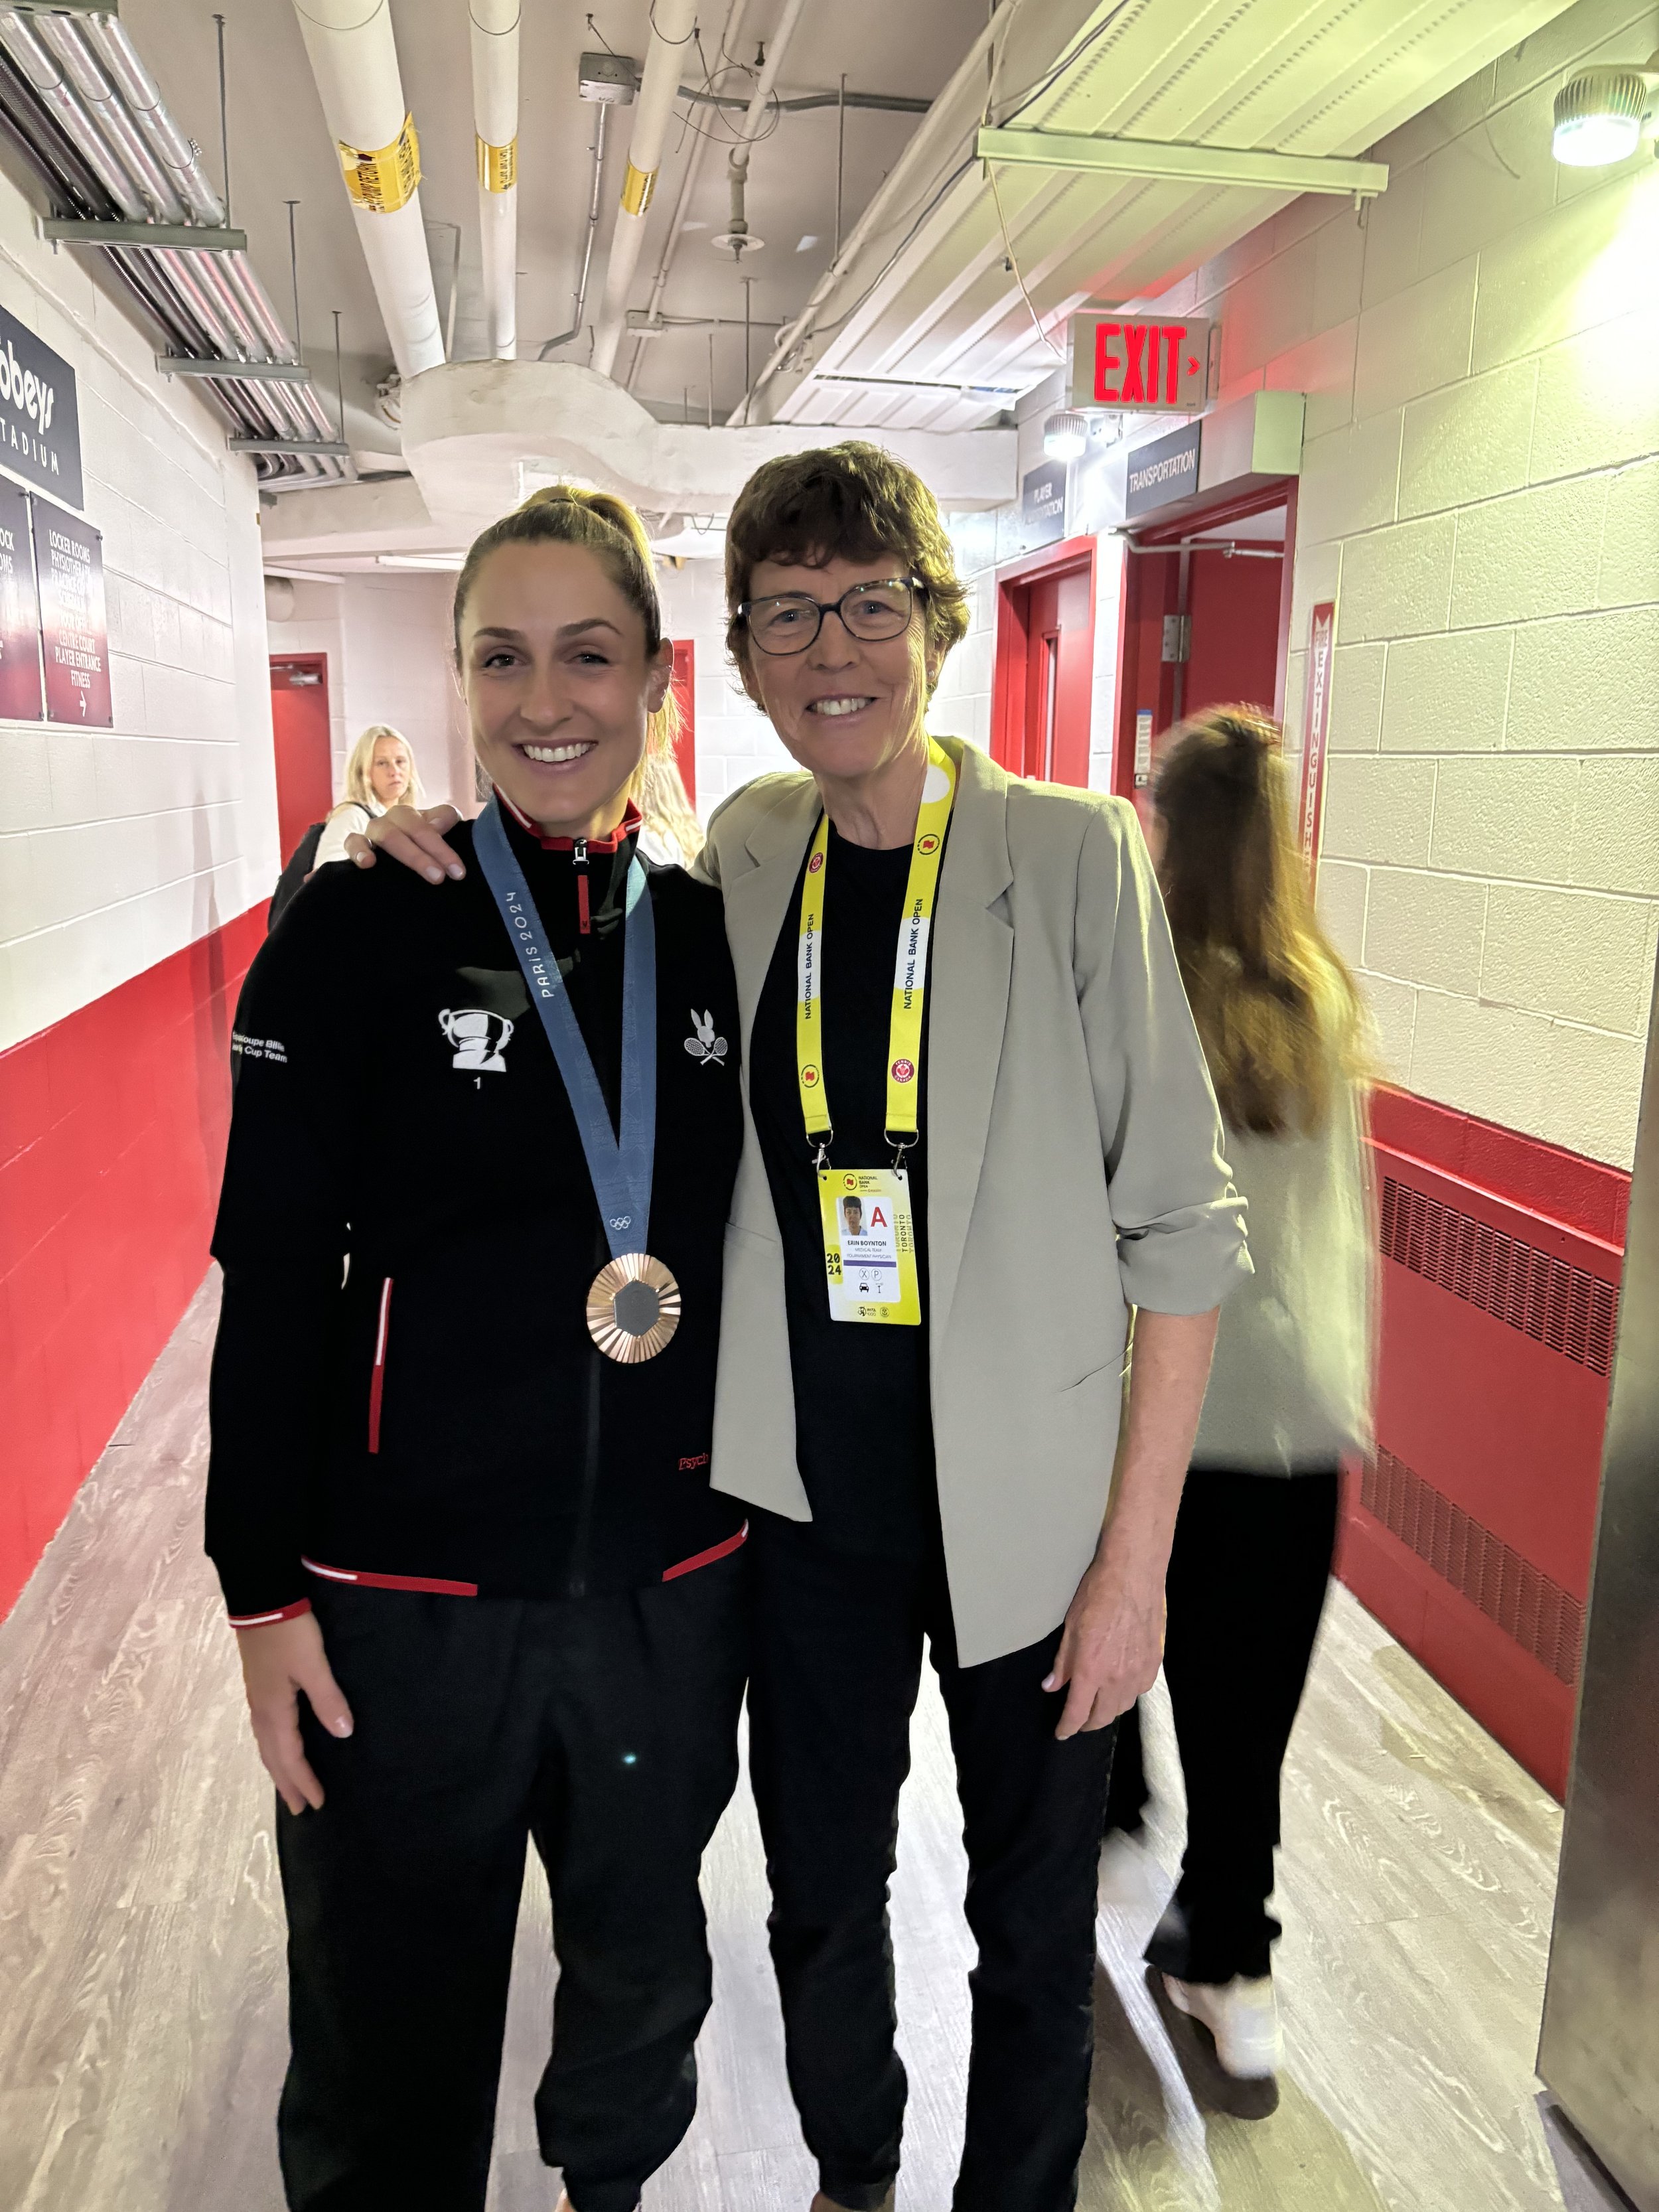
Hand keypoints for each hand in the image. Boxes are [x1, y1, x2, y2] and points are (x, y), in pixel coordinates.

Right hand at [236, 1612, 353, 1813]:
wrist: (262, 1601)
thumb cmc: (290, 1633)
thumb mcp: (313, 1665)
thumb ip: (328, 1699)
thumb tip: (343, 1735)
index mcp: (274, 1711)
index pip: (290, 1757)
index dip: (304, 1781)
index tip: (318, 1804)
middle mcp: (261, 1711)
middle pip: (273, 1757)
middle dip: (287, 1783)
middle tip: (300, 1809)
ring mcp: (257, 1699)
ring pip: (266, 1745)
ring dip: (278, 1768)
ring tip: (289, 1785)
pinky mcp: (259, 1687)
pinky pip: (265, 1731)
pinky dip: (273, 1748)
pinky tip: (279, 1745)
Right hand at [344, 801, 464, 882]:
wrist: (398, 853)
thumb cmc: (421, 842)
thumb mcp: (439, 827)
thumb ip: (445, 818)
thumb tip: (437, 825)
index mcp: (410, 816)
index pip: (429, 827)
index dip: (444, 850)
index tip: (458, 873)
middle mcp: (390, 820)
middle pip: (408, 831)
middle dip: (424, 856)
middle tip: (439, 878)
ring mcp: (372, 832)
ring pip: (385, 835)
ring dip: (405, 854)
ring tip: (409, 870)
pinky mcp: (355, 845)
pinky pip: (352, 842)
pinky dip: (358, 851)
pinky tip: (367, 864)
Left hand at [1044, 1539, 1165, 1739]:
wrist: (1134, 1574)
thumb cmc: (1098, 1594)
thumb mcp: (1070, 1627)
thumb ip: (1062, 1662)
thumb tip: (1051, 1685)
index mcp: (1090, 1670)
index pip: (1077, 1713)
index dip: (1067, 1727)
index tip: (1061, 1733)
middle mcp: (1116, 1678)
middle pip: (1102, 1717)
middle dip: (1087, 1723)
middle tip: (1078, 1719)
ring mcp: (1138, 1672)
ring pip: (1122, 1707)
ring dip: (1108, 1710)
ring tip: (1098, 1703)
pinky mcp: (1154, 1663)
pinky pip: (1139, 1691)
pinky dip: (1127, 1694)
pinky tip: (1120, 1685)